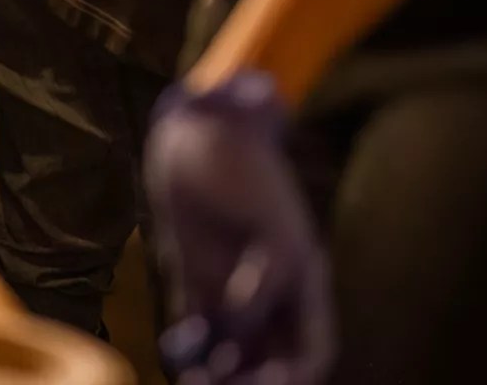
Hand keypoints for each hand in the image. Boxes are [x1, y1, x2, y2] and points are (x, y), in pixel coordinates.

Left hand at [148, 71, 335, 384]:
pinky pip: (196, 329)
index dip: (296, 375)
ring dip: (218, 374)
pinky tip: (175, 350)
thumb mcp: (272, 225)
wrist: (199, 128)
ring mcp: (231, 286)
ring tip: (195, 381)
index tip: (272, 381)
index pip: (312, 348)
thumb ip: (265, 276)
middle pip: (271, 360)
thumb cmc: (244, 160)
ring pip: (233, 352)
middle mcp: (270, 291)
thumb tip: (241, 321)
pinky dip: (187, 349)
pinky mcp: (194, 277)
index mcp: (304, 277)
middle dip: (252, 382)